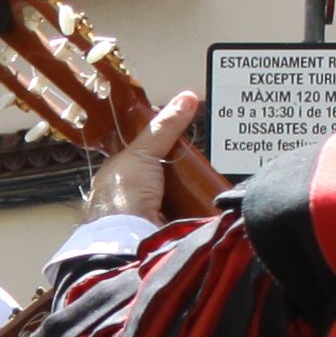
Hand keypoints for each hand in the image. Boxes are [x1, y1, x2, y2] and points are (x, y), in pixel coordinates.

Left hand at [91, 93, 206, 222]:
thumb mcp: (142, 152)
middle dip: (183, 168)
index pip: (142, 155)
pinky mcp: (168, 232)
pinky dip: (201, 209)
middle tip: (206, 157)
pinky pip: (189, 216)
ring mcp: (150, 216)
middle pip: (164, 175)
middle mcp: (133, 196)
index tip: (184, 134)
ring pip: (177, 196)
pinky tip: (216, 199)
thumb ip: (164, 127)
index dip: (161, 144)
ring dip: (194, 189)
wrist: (128, 238)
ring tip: (216, 176)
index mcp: (119, 175)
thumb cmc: (123, 193)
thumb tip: (187, 98)